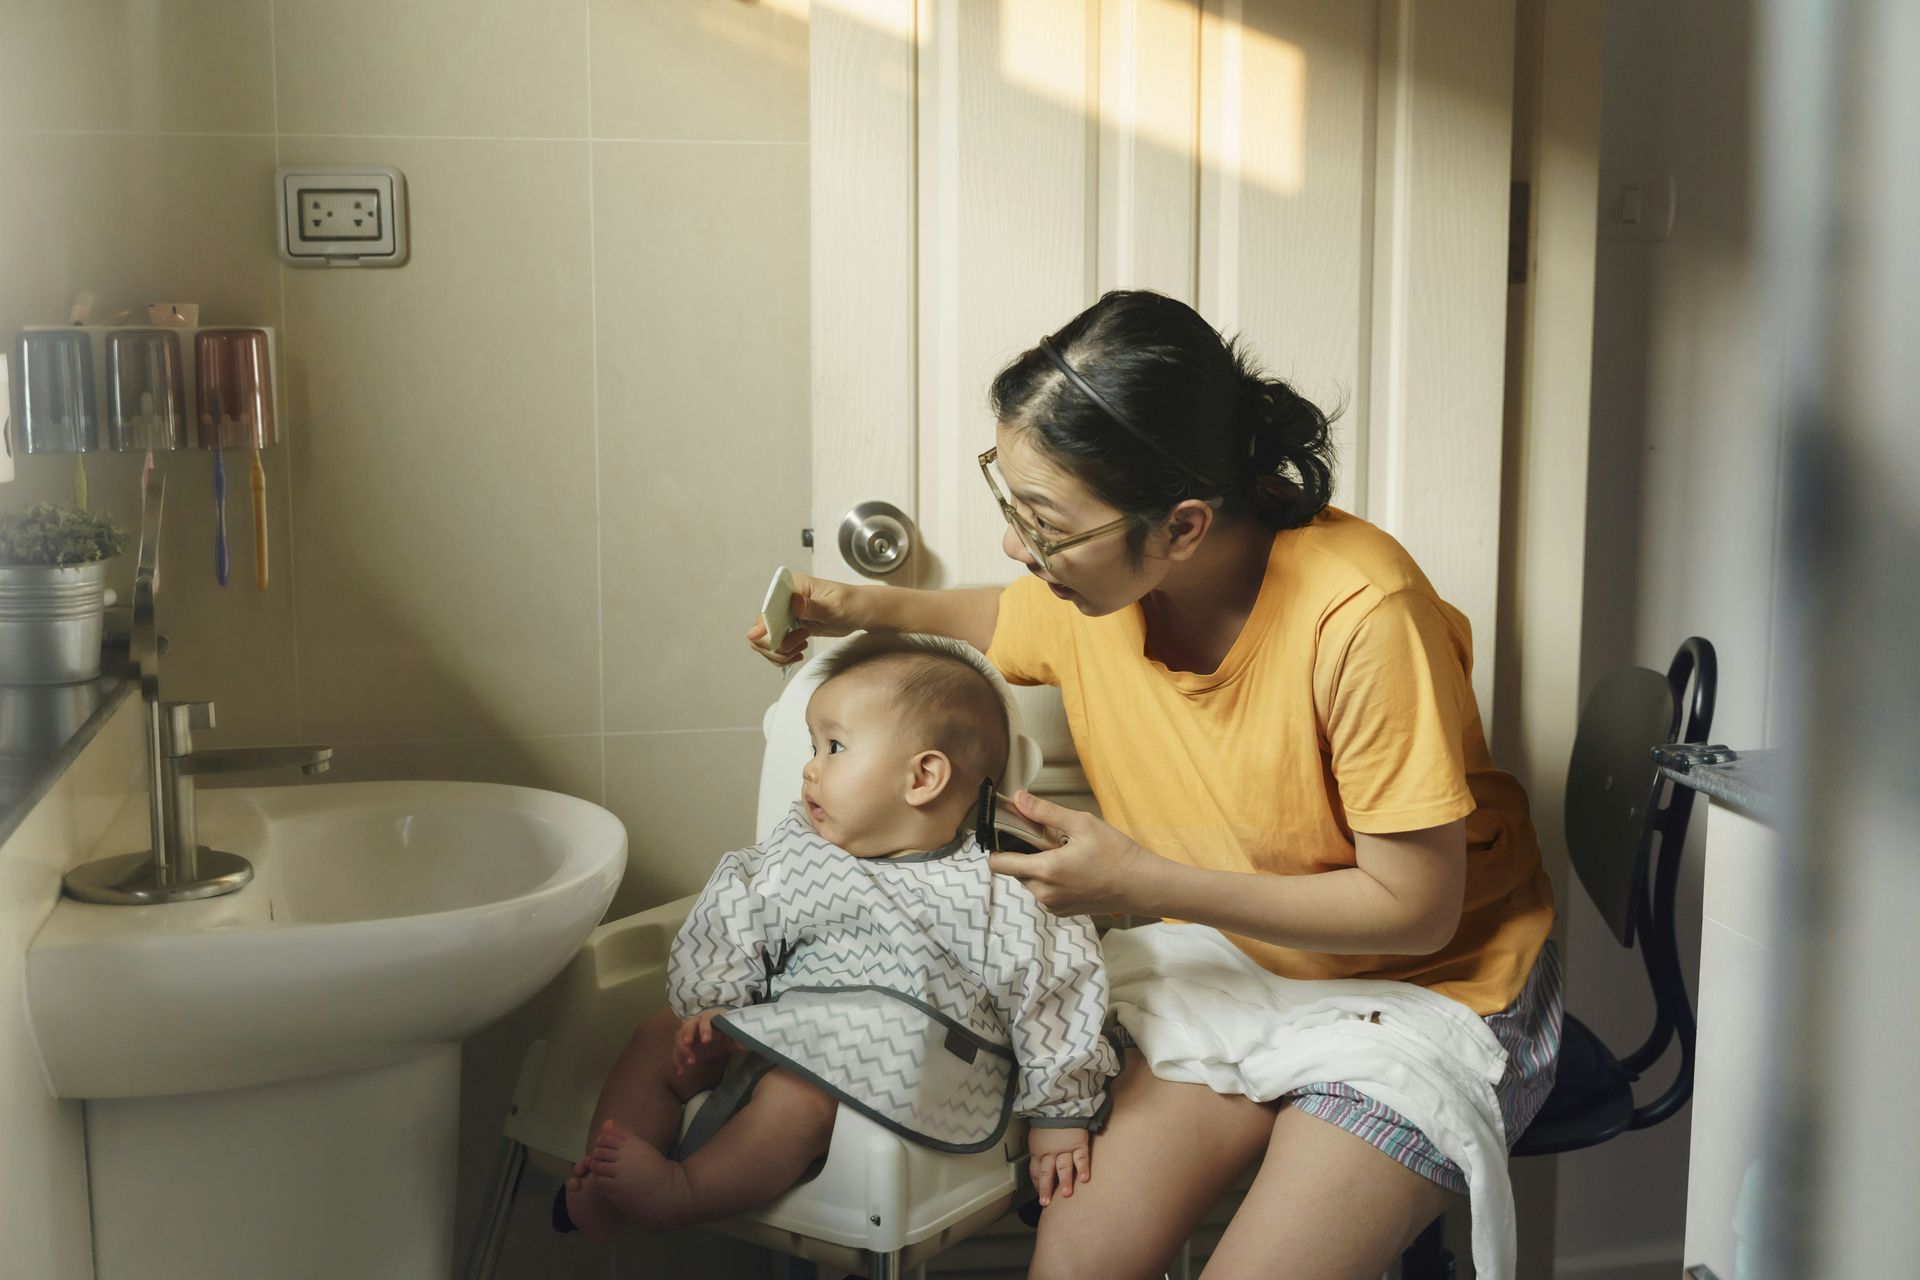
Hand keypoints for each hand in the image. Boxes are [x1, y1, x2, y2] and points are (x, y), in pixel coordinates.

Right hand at [672, 1008, 739, 1075]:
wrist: (721, 1029)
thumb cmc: (727, 1028)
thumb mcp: (734, 1032)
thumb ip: (738, 1037)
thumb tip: (743, 1045)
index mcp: (710, 1018)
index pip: (706, 1020)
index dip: (705, 1029)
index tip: (706, 1041)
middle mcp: (696, 1023)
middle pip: (687, 1026)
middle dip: (687, 1035)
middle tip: (687, 1045)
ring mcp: (688, 1034)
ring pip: (679, 1039)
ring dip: (681, 1051)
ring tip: (689, 1064)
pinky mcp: (684, 1046)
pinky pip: (676, 1052)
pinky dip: (677, 1062)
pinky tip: (680, 1072)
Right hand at [746, 572, 863, 666]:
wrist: (859, 612)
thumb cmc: (850, 604)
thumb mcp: (835, 606)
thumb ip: (813, 606)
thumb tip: (793, 602)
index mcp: (791, 586)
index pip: (768, 606)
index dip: (763, 624)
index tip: (767, 638)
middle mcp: (783, 601)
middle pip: (761, 628)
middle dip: (776, 643)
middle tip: (801, 642)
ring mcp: (784, 616)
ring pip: (765, 642)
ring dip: (780, 653)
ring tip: (801, 648)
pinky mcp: (789, 629)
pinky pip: (775, 648)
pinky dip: (783, 657)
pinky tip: (798, 654)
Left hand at [985, 791, 1160, 916]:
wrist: (1142, 885)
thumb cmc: (1117, 854)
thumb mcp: (1082, 823)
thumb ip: (1045, 812)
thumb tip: (1017, 799)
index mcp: (1046, 870)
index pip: (998, 864)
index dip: (995, 847)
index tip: (1004, 832)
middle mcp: (1044, 893)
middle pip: (1014, 870)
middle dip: (1023, 853)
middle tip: (1048, 839)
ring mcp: (1053, 905)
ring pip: (1029, 881)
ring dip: (1037, 866)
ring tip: (1063, 853)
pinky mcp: (1062, 911)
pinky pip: (1043, 892)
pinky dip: (1049, 879)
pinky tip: (1071, 868)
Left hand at [1026, 1126, 1090, 1205]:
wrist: (1058, 1103)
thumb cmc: (1046, 1120)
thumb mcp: (1036, 1136)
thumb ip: (1038, 1151)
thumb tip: (1039, 1165)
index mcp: (1038, 1151)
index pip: (1036, 1172)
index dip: (1038, 1185)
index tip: (1041, 1196)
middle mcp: (1050, 1152)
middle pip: (1047, 1173)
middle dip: (1046, 1189)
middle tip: (1046, 1203)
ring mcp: (1065, 1148)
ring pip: (1064, 1167)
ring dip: (1065, 1181)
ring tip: (1066, 1194)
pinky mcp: (1079, 1143)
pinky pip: (1081, 1157)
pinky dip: (1083, 1168)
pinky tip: (1085, 1179)